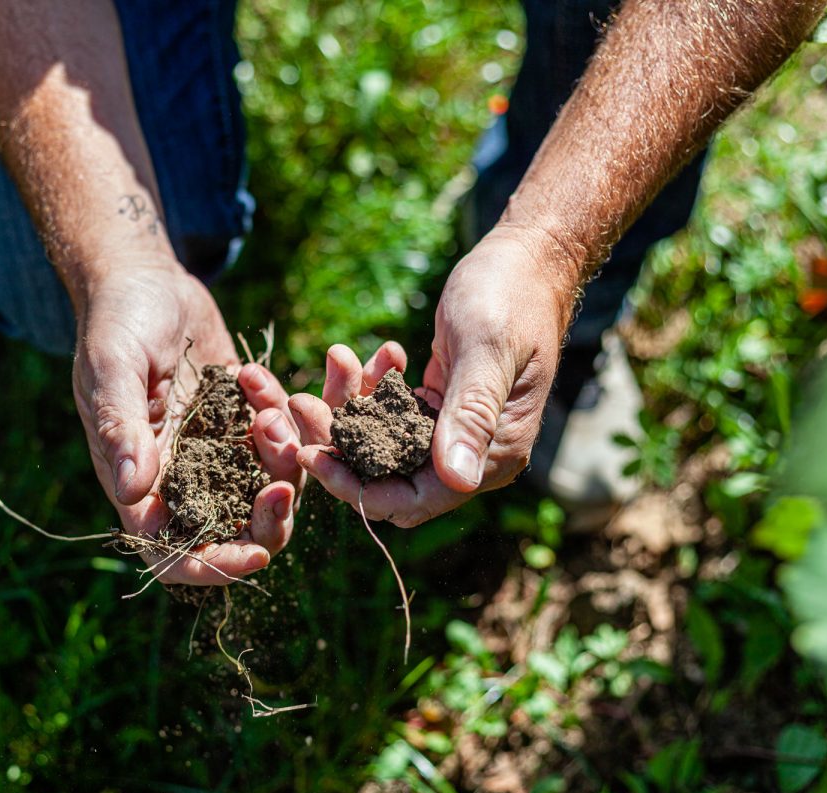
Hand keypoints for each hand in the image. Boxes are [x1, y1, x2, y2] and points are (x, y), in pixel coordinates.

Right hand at [73, 255, 302, 583]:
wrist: (144, 281)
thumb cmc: (115, 322)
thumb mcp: (111, 367)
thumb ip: (122, 427)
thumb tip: (134, 493)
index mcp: (142, 482)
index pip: (176, 555)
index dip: (214, 567)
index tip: (254, 555)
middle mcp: (184, 476)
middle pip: (238, 532)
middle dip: (270, 519)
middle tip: (285, 480)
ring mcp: (220, 449)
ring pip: (271, 487)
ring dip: (281, 457)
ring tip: (263, 404)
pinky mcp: (246, 419)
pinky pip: (284, 440)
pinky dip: (283, 415)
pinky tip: (252, 374)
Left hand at [291, 228, 573, 525]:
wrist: (528, 260)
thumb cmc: (514, 297)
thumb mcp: (487, 350)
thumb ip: (472, 414)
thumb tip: (459, 480)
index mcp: (495, 454)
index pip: (416, 498)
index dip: (360, 487)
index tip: (310, 454)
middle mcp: (476, 453)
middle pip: (392, 478)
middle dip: (342, 451)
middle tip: (298, 407)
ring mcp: (456, 430)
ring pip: (384, 445)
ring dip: (350, 414)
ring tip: (326, 370)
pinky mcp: (439, 405)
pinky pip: (391, 415)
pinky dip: (371, 390)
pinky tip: (364, 356)